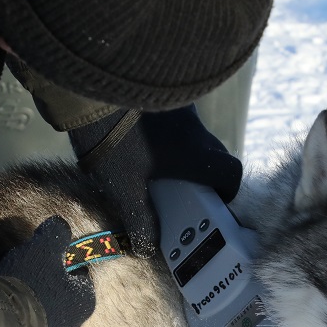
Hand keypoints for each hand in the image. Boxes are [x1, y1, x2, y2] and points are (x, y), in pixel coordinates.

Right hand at [0, 216, 94, 326]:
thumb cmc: (31, 283)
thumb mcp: (44, 247)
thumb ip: (56, 232)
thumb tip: (60, 225)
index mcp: (85, 300)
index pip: (78, 272)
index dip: (59, 259)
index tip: (40, 253)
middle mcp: (73, 325)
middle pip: (56, 291)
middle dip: (38, 277)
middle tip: (18, 266)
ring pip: (37, 307)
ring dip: (22, 294)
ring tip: (0, 282)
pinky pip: (21, 323)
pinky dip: (11, 312)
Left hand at [69, 106, 241, 255]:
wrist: (95, 79)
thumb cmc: (116, 140)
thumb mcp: (124, 190)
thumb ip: (140, 222)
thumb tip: (148, 247)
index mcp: (197, 156)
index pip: (231, 176)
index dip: (226, 194)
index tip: (209, 207)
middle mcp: (197, 132)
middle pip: (212, 159)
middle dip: (198, 180)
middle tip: (175, 197)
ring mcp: (181, 110)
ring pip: (191, 141)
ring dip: (179, 159)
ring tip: (150, 175)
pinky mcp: (161, 98)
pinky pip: (172, 124)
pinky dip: (163, 140)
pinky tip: (136, 148)